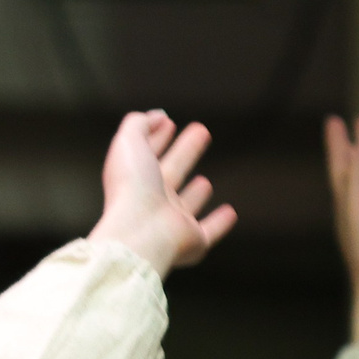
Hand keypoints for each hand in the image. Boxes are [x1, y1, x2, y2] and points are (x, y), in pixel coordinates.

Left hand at [87, 110, 237, 277]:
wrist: (140, 233)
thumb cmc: (132, 189)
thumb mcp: (129, 142)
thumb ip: (139, 124)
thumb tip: (157, 116)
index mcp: (135, 178)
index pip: (147, 153)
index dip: (156, 137)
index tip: (168, 123)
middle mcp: (152, 201)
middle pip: (171, 172)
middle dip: (184, 152)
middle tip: (200, 132)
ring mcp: (171, 223)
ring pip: (185, 205)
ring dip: (194, 194)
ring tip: (204, 181)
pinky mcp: (191, 241)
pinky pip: (208, 232)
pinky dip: (219, 224)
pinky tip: (229, 213)